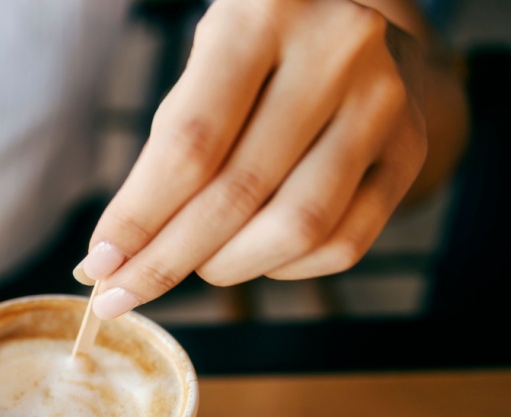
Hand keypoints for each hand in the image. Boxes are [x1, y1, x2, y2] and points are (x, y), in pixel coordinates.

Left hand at [76, 0, 429, 317]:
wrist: (357, 14)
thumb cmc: (256, 51)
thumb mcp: (203, 67)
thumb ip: (165, 152)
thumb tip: (113, 257)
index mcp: (262, 17)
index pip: (189, 145)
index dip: (138, 219)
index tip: (98, 266)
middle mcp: (335, 53)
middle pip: (238, 195)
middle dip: (167, 261)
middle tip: (122, 295)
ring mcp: (384, 102)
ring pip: (296, 229)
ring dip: (226, 267)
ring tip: (192, 264)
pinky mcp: (412, 149)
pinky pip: (343, 243)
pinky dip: (284, 267)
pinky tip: (252, 254)